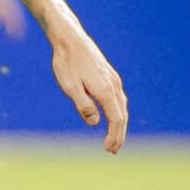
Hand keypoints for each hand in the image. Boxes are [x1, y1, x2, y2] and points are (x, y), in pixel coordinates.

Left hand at [48, 28, 127, 152]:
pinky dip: (117, 112)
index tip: (109, 149)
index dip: (115, 136)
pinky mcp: (109, 76)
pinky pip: (118, 99)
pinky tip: (112, 117)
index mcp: (106, 90)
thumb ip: (83, 105)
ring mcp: (113, 80)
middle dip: (119, 134)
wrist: (71, 39)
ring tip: (113, 138)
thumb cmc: (67, 63)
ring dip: (119, 124)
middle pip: (122, 115)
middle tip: (112, 150)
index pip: (116, 119)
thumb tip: (94, 123)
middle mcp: (114, 86)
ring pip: (121, 107)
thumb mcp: (70, 86)